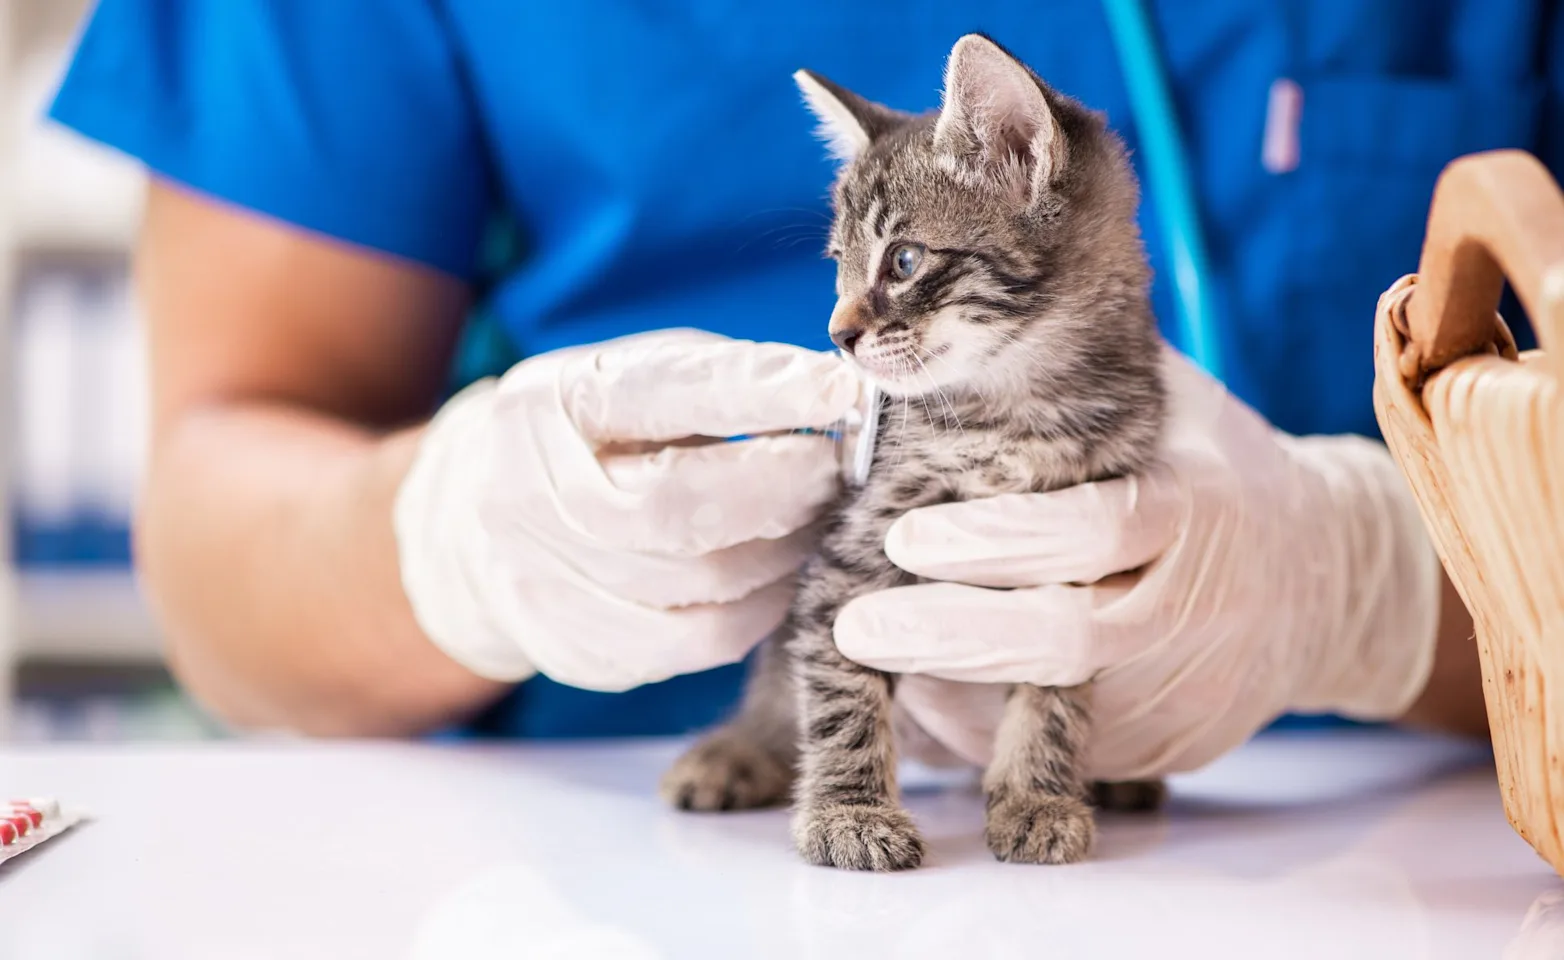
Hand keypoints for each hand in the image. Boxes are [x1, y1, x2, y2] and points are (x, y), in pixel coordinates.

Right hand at [394, 329, 858, 690]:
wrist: (477, 522)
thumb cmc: (594, 437)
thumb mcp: (637, 378)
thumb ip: (724, 382)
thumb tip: (837, 398)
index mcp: (551, 404)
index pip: (661, 394)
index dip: (758, 393)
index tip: (839, 392)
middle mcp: (531, 495)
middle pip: (675, 507)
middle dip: (781, 489)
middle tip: (840, 471)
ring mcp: (545, 581)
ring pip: (699, 586)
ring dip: (784, 553)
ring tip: (820, 521)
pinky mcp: (576, 647)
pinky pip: (697, 641)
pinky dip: (761, 609)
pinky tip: (781, 576)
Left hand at [838, 348, 1442, 779]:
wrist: (1324, 576)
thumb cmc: (1211, 468)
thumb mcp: (1168, 404)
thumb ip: (1078, 377)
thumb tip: (955, 328)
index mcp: (1195, 504)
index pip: (1092, 527)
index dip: (995, 539)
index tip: (902, 537)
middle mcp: (1197, 603)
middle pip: (1068, 638)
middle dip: (952, 635)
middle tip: (858, 629)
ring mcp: (1190, 685)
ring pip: (1057, 710)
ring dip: (956, 694)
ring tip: (879, 659)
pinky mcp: (1175, 742)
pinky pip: (1069, 752)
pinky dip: (994, 732)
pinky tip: (934, 696)